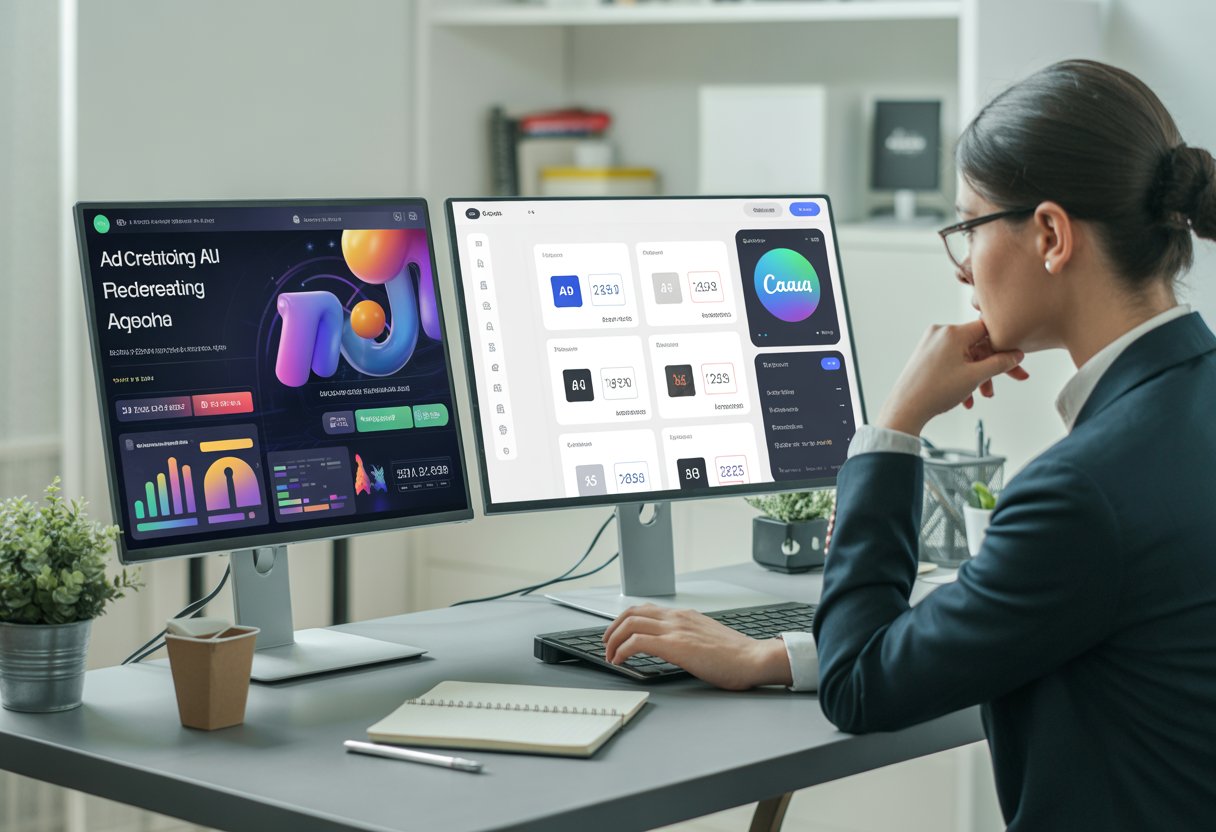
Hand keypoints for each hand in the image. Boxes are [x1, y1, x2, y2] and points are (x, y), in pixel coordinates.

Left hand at [602, 604, 792, 690]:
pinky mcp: (675, 645)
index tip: (618, 634)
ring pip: (630, 624)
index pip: (645, 609)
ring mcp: (676, 629)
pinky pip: (638, 642)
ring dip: (614, 639)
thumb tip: (675, 646)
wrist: (753, 659)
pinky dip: (623, 650)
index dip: (625, 621)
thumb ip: (689, 636)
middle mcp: (677, 618)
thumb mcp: (707, 638)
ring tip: (610, 654)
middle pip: (632, 613)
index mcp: (684, 615)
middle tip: (607, 644)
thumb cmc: (736, 655)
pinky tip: (621, 661)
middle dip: (613, 628)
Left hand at [876, 319, 1028, 435]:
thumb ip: (1000, 363)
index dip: (1004, 344)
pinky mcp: (926, 355)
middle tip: (1018, 377)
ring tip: (982, 396)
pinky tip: (966, 399)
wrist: (905, 408)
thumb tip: (1016, 355)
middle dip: (994, 366)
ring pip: (965, 356)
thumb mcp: (975, 377)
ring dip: (978, 376)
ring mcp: (931, 343)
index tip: (1016, 358)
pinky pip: (952, 362)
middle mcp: (941, 333)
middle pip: (978, 345)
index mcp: (953, 333)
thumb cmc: (936, 392)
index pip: (988, 329)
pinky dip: (962, 377)